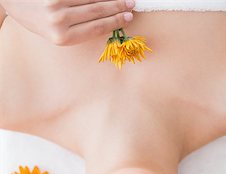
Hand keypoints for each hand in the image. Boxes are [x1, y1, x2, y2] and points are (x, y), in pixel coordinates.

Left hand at [0, 0, 134, 44]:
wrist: (13, 2)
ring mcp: (56, 2)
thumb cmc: (37, 20)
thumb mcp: (56, 33)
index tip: (128, 18)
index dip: (114, 22)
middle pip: (97, 10)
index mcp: (62, 38)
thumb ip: (78, 29)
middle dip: (117, 6)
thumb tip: (106, 20)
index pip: (96, 28)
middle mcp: (60, 20)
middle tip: (131, 4)